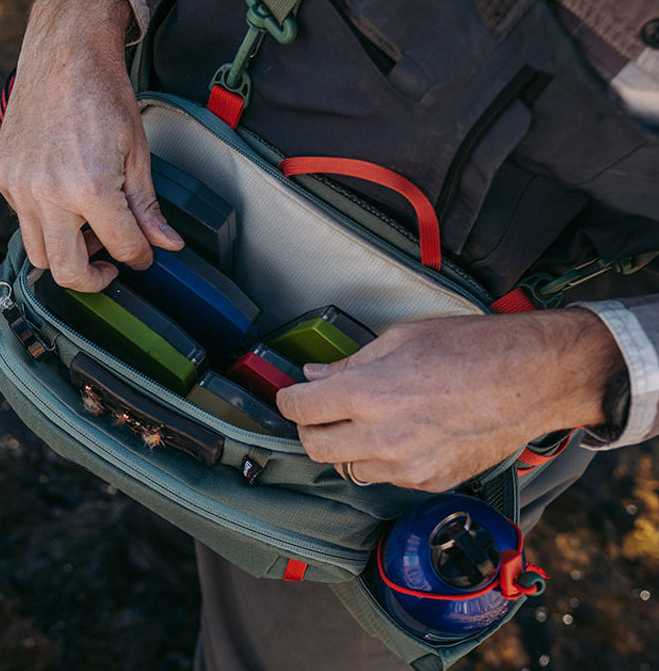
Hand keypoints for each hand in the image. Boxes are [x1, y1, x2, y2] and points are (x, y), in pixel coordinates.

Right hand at [0, 0, 182, 291]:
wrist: (64, 54)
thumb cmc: (105, 95)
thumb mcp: (138, 154)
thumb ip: (147, 208)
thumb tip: (166, 245)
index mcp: (90, 188)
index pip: (122, 248)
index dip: (140, 257)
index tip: (145, 255)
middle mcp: (48, 194)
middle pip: (67, 271)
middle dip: (94, 278)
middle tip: (111, 265)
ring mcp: (19, 187)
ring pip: (38, 253)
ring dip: (66, 253)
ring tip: (90, 228)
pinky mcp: (2, 177)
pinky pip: (23, 222)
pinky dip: (46, 224)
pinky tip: (67, 201)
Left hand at [275, 308, 623, 490]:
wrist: (531, 379)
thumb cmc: (472, 348)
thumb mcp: (401, 338)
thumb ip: (351, 363)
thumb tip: (317, 375)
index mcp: (369, 394)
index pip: (300, 409)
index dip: (288, 400)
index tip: (290, 395)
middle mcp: (382, 437)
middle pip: (315, 447)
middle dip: (309, 428)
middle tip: (319, 411)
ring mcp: (407, 466)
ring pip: (349, 469)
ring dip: (346, 448)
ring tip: (364, 422)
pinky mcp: (431, 482)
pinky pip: (387, 478)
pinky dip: (381, 461)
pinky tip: (399, 435)